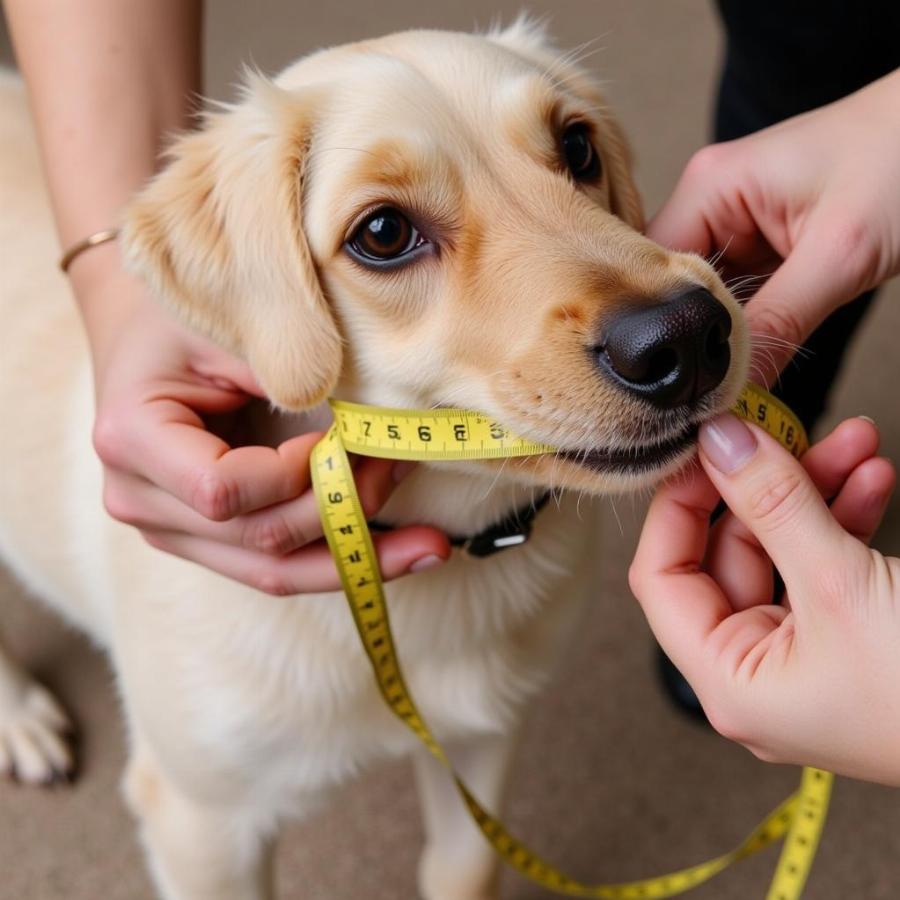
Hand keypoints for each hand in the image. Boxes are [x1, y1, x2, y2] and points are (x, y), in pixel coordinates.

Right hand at [82, 265, 448, 594]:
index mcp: (131, 438)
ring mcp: (171, 527)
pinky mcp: (205, 538)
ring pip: (274, 571)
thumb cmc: (193, 312)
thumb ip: (289, 370)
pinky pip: (276, 566)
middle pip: (258, 540)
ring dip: (357, 554)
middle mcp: (141, 498)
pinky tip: (399, 554)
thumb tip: (373, 424)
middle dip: (345, 511)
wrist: (151, 326)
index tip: (346, 433)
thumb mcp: (233, 318)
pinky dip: (338, 559)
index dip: (297, 471)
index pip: (224, 490)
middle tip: (406, 466)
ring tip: (429, 543)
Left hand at [630, 415, 899, 784]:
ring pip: (784, 553)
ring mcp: (804, 660)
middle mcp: (757, 677)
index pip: (661, 578)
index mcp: (730, 683)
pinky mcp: (850, 642)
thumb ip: (774, 506)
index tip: (704, 450)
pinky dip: (846, 519)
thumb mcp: (842, 584)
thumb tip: (720, 444)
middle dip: (768, 486)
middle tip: (790, 432)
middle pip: (729, 555)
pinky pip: (828, 568)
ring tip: (854, 443)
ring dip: (816, 493)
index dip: (677, 506)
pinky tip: (872, 479)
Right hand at [648, 69, 899, 375]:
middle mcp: (712, 201)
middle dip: (683, 339)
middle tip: (690, 395)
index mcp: (710, 184)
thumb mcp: (839, 254)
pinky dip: (741, 329)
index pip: (650, 268)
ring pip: (701, 299)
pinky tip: (742, 357)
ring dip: (713, 337)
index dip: (657, 329)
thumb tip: (730, 393)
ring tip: (713, 382)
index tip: (670, 383)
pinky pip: (736, 298)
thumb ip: (778, 325)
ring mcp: (739, 223)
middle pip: (667, 288)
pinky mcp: (766, 243)